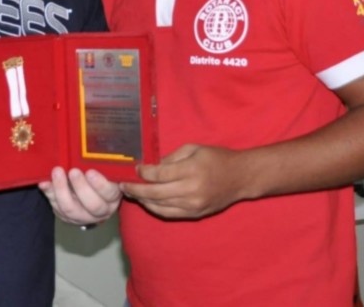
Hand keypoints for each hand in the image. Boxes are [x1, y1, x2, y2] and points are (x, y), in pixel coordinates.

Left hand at [39, 167, 121, 225]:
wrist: (91, 193)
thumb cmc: (101, 174)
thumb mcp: (106, 168)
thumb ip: (102, 161)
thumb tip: (95, 146)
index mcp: (113, 197)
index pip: (110, 193)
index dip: (100, 185)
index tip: (90, 171)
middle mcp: (101, 210)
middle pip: (93, 205)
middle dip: (81, 188)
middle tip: (73, 171)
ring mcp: (83, 216)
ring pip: (71, 209)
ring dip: (62, 190)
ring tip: (57, 172)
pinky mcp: (66, 216)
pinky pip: (56, 207)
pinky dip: (49, 193)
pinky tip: (44, 182)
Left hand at [121, 144, 245, 218]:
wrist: (240, 178)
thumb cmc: (217, 158)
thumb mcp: (194, 149)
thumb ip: (171, 157)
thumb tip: (151, 166)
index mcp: (191, 170)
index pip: (159, 175)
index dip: (143, 173)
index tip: (135, 168)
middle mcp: (191, 190)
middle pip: (155, 193)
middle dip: (136, 189)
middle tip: (123, 184)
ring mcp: (193, 205)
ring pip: (159, 206)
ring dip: (142, 199)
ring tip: (131, 193)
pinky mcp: (194, 214)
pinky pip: (169, 214)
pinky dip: (155, 208)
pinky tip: (146, 201)